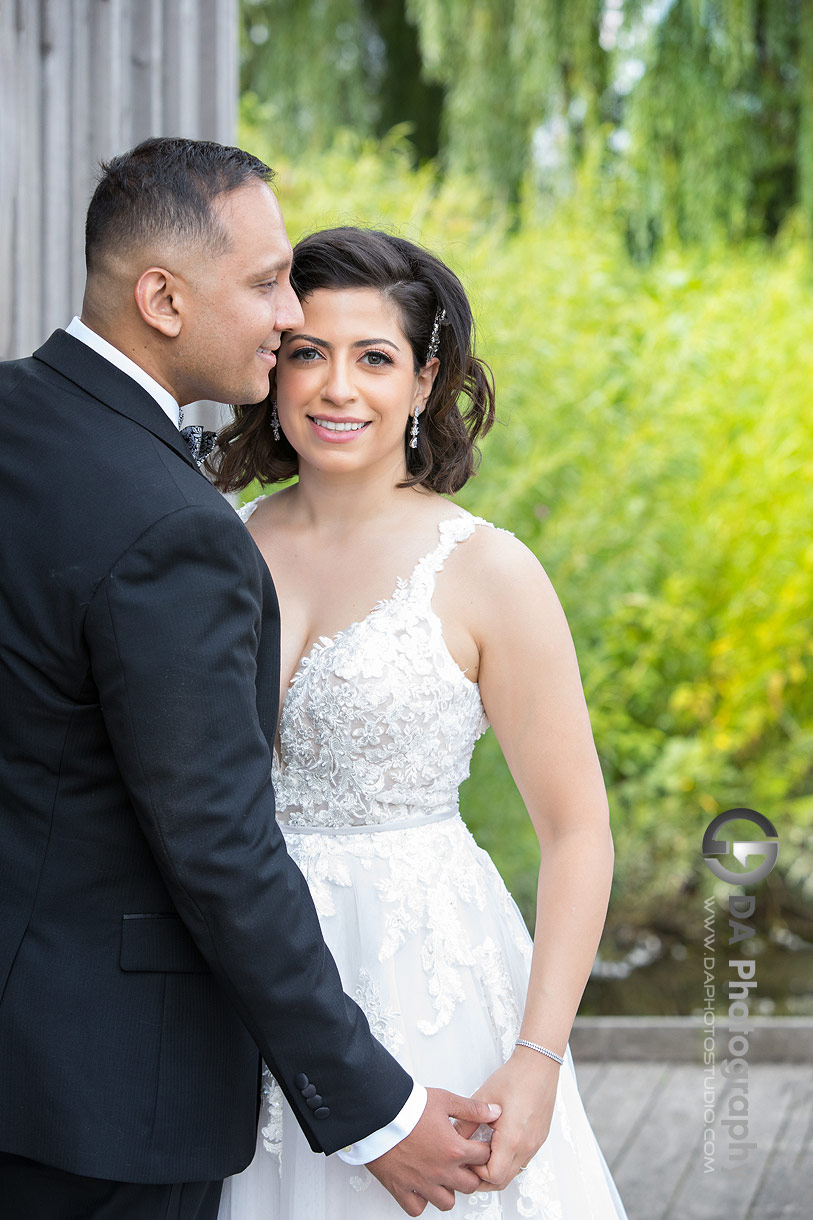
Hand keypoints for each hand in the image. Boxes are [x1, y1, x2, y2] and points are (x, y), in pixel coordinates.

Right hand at [366, 1087, 501, 1215]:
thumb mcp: (445, 1100)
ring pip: (446, 1202)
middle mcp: (440, 1171)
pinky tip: (422, 1186)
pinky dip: (421, 1201)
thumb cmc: (407, 1107)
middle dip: (470, 1173)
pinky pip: (417, 1208)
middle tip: (463, 1162)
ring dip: (448, 1190)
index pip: (484, 1158)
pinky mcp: (401, 1189)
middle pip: (470, 1185)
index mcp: (453, 1149)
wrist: (377, 1114)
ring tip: (443, 1175)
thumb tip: (493, 1112)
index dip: (483, 1150)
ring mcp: (421, 1183)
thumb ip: (472, 1109)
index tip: (478, 1146)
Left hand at [469, 1050, 558, 1189]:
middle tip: (469, 1162)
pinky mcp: (538, 1140)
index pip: (492, 1176)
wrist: (539, 1065)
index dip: (476, 1172)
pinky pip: (521, 1162)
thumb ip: (467, 1122)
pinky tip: (496, 1146)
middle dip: (483, 1177)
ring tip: (481, 1153)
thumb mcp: (483, 1097)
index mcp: (513, 1138)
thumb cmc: (515, 1077)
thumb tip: (453, 1137)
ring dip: (495, 1171)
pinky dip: (507, 1162)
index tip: (466, 1158)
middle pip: (502, 1181)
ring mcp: (534, 1145)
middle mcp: (526, 1146)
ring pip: (513, 1173)